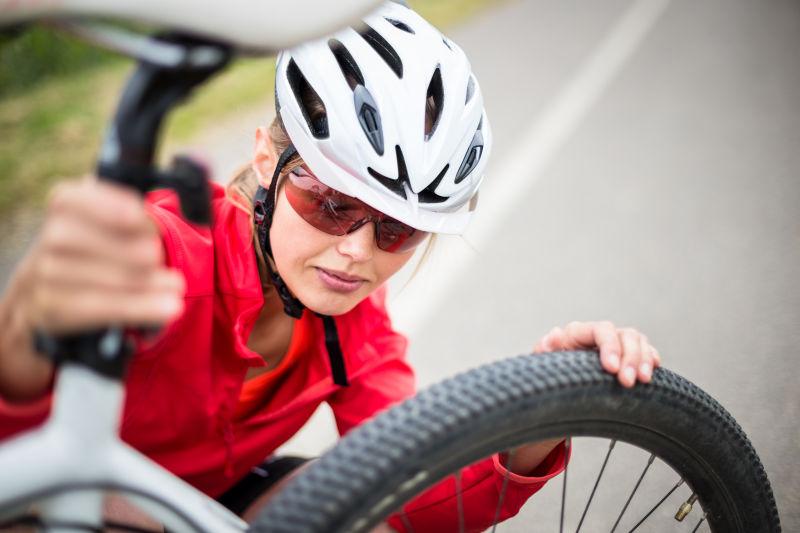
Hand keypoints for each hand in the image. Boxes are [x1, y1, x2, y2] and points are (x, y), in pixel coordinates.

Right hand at [25, 177, 184, 333]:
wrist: (54, 295)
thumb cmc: (100, 252)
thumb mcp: (114, 226)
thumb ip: (136, 215)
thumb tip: (185, 202)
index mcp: (64, 209)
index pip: (70, 200)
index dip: (105, 205)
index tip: (139, 214)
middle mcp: (47, 240)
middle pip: (78, 242)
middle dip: (124, 249)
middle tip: (157, 256)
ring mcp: (42, 277)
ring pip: (91, 279)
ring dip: (139, 284)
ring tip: (176, 286)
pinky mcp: (50, 311)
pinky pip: (95, 309)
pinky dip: (135, 308)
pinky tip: (166, 309)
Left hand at [533, 321, 660, 387]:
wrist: (555, 383)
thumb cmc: (549, 373)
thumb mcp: (543, 363)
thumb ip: (545, 349)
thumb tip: (554, 335)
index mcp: (577, 333)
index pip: (600, 330)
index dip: (609, 346)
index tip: (611, 368)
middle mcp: (599, 334)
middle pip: (624, 335)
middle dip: (629, 358)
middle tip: (627, 383)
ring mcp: (615, 343)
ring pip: (638, 340)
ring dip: (643, 360)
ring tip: (643, 381)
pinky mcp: (627, 355)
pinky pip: (646, 350)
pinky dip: (650, 358)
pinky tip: (652, 371)